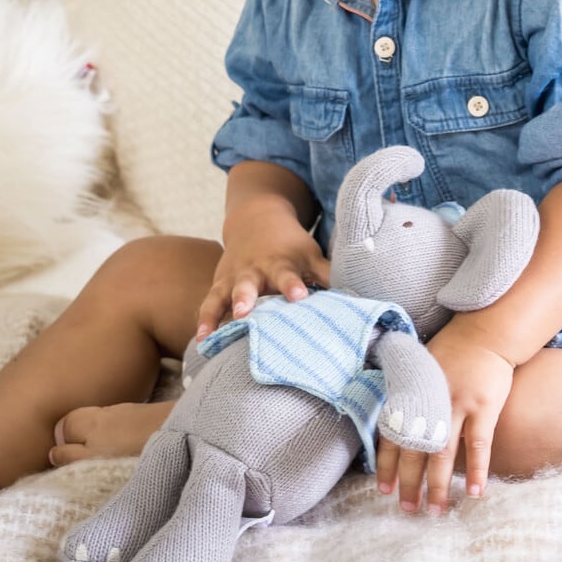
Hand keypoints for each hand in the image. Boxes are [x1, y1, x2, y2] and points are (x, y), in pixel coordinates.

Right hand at [197, 205, 329, 338]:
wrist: (256, 220)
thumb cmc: (290, 246)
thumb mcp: (310, 254)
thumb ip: (328, 273)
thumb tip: (360, 292)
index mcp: (280, 263)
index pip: (287, 276)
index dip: (292, 286)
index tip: (297, 296)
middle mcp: (254, 271)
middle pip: (248, 286)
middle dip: (245, 299)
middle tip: (244, 313)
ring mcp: (233, 278)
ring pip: (223, 296)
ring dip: (217, 313)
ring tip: (210, 335)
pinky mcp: (219, 286)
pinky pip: (209, 304)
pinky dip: (203, 320)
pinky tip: (200, 340)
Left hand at [375, 322, 513, 512]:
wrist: (485, 331)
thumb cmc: (453, 350)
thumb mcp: (420, 367)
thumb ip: (408, 394)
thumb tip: (395, 421)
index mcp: (411, 393)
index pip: (392, 435)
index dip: (387, 465)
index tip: (383, 490)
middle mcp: (429, 402)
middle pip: (415, 451)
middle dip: (410, 483)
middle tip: (408, 509)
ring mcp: (456, 404)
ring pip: (443, 454)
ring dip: (438, 485)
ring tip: (436, 511)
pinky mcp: (483, 406)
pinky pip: (478, 444)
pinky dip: (477, 470)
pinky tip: (476, 493)